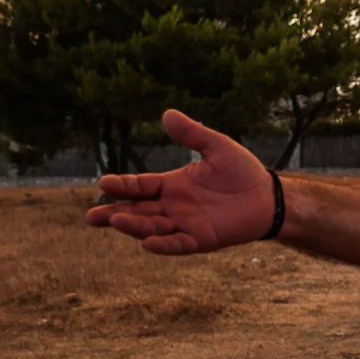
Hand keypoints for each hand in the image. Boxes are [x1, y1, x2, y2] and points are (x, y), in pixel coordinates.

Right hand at [85, 110, 275, 254]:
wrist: (267, 196)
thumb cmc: (242, 172)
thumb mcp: (216, 147)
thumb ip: (192, 133)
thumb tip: (167, 113)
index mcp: (171, 185)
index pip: (140, 186)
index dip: (121, 186)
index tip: (103, 184)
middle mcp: (173, 206)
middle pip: (137, 211)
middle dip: (115, 213)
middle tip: (92, 217)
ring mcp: (185, 224)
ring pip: (152, 227)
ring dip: (134, 226)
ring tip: (115, 221)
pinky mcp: (201, 239)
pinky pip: (178, 244)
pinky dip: (163, 245)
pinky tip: (147, 243)